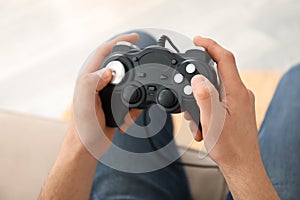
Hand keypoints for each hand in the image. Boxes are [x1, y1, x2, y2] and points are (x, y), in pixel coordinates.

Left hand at [71, 33, 140, 158]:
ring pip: (127, 83)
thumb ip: (92, 83)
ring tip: (136, 103)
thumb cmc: (83, 128)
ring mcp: (107, 94)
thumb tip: (108, 71)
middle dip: (132, 64)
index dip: (119, 42)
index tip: (135, 38)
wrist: (88, 147)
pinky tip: (128, 118)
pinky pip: (130, 99)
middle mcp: (98, 83)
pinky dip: (134, 108)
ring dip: (135, 91)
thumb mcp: (85, 104)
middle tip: (144, 64)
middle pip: (118, 64)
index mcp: (89, 79)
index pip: (104, 52)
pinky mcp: (114, 105)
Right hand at [186, 36, 258, 168]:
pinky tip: (202, 124)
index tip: (197, 40)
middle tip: (188, 97)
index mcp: (236, 92)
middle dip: (199, 80)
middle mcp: (240, 94)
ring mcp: (239, 102)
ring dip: (201, 99)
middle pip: (218, 72)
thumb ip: (204, 97)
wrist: (241, 164)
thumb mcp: (212, 121)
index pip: (225, 59)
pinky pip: (219, 99)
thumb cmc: (229, 147)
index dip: (210, 46)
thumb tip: (197, 78)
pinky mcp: (236, 109)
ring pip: (216, 88)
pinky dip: (206, 106)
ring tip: (196, 120)